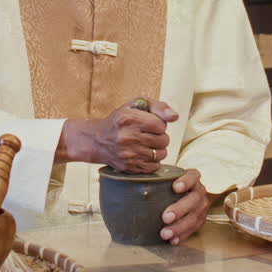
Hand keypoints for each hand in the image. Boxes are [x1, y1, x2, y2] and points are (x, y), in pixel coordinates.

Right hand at [57, 98, 178, 172]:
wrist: (97, 140)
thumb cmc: (120, 120)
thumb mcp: (136, 105)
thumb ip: (158, 107)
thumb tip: (175, 117)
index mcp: (129, 118)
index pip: (161, 125)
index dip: (159, 124)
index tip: (151, 124)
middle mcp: (127, 137)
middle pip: (163, 140)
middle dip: (160, 137)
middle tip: (149, 134)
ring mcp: (128, 154)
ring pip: (160, 154)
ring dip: (157, 149)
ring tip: (147, 144)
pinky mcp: (129, 167)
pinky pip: (154, 166)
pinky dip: (153, 161)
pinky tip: (144, 154)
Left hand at [159, 169, 208, 245]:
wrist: (183, 195)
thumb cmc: (169, 186)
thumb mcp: (164, 177)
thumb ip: (154, 176)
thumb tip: (136, 175)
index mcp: (192, 178)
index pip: (193, 176)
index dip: (186, 181)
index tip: (175, 187)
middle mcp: (199, 191)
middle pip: (193, 199)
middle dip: (179, 209)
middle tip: (166, 217)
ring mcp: (201, 206)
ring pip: (194, 217)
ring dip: (179, 227)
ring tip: (165, 233)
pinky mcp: (200, 220)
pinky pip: (193, 229)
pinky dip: (183, 235)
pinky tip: (173, 240)